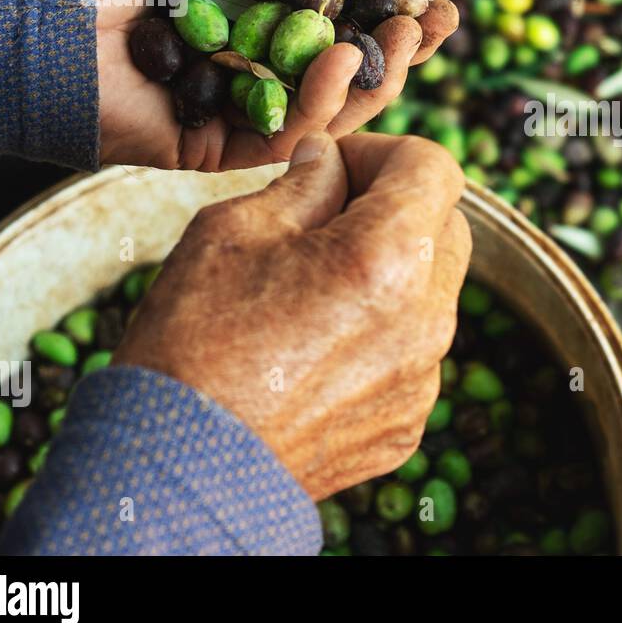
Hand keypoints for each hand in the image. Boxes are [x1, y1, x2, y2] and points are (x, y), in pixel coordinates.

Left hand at [87, 0, 459, 169]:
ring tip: (420, 32)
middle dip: (402, 35)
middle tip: (443, 12)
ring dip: (385, 69)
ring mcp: (238, 104)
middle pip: (343, 53)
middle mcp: (245, 53)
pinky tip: (346, 57)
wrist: (35, 7)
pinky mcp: (221, 148)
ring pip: (332, 100)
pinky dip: (327, 100)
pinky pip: (291, 133)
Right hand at [113, 130, 470, 498]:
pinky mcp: (408, 423)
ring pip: (432, 293)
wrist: (175, 470)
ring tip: (313, 291)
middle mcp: (425, 319)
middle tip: (325, 220)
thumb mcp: (234, 230)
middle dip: (395, 208)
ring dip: (391, 274)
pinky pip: (413, 355)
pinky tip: (314, 350)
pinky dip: (381, 336)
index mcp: (387, 257)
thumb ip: (304, 183)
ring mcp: (423, 378)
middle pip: (446, 227)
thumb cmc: (192, 341)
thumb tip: (332, 160)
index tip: (339, 168)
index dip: (386, 153)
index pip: (435, 168)